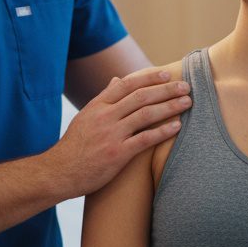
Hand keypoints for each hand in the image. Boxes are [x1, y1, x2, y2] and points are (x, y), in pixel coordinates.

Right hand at [50, 69, 190, 197]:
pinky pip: (145, 139)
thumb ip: (104, 99)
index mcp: (98, 105)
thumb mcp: (86, 116)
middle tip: (186, 86)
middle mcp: (105, 116)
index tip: (167, 74)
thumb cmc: (75, 145)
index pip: (127, 84)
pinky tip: (177, 127)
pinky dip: (163, 131)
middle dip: (166, 89)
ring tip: (187, 102)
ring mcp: (111, 134)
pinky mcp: (117, 154)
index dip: (149, 77)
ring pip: (146, 114)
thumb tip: (116, 80)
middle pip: (141, 96)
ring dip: (169, 107)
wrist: (60, 172)